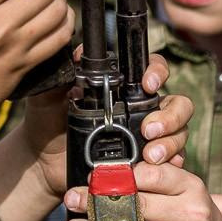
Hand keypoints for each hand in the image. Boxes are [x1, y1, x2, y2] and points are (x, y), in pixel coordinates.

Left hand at [0, 51, 184, 220]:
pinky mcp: (146, 165)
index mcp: (123, 90)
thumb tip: (81, 52)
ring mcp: (148, 139)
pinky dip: (171, 165)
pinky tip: (156, 168)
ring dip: (170, 142)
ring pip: (179, 133)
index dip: (157, 72)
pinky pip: (172, 163)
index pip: (153, 71)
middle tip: (148, 130)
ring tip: (149, 156)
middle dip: (171, 116)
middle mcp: (142, 111)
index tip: (148, 85)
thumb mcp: (51, 95)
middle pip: (178, 105)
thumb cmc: (48, 123)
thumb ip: (66, 73)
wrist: (42, 163)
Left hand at [63, 165, 221, 220]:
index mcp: (191, 187)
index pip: (151, 175)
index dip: (118, 176)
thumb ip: (155, 179)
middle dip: (98, 202)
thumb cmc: (192, 215)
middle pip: (137, 205)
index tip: (94, 178)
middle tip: (72, 199)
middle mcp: (193, 214)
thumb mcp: (183, 191)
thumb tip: (110, 171)